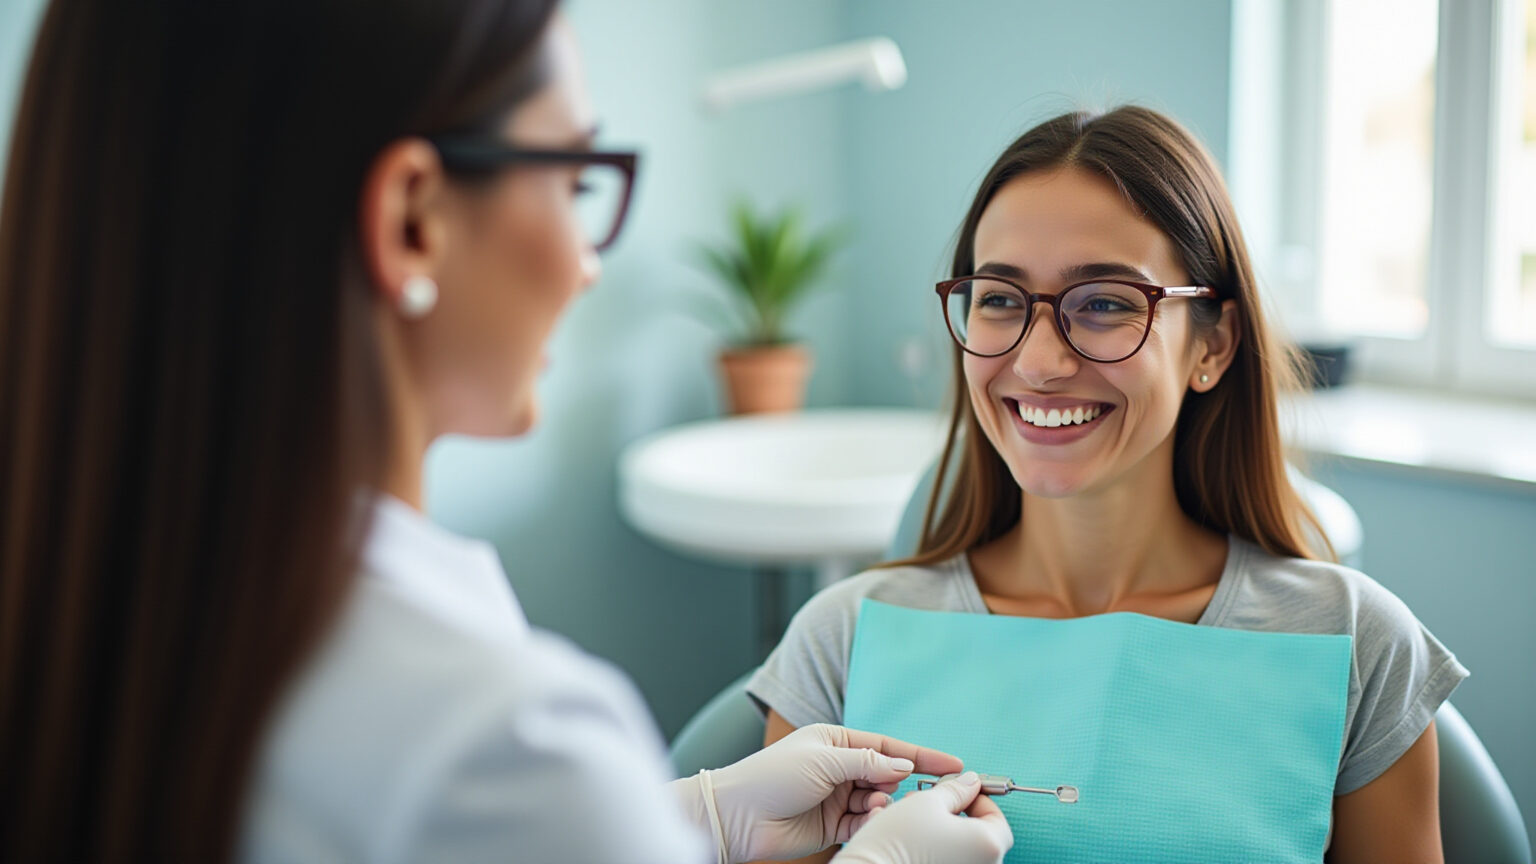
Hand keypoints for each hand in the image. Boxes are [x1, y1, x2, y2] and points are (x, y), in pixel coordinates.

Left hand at [677, 723, 963, 862]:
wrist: (738, 816)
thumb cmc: (772, 777)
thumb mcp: (824, 760)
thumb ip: (868, 762)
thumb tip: (905, 766)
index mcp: (836, 742)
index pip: (888, 747)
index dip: (922, 755)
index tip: (953, 764)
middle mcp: (839, 768)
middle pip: (887, 774)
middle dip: (903, 783)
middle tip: (916, 791)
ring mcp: (837, 797)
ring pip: (879, 801)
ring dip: (884, 804)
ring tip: (877, 806)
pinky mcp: (833, 825)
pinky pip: (865, 823)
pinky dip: (872, 822)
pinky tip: (870, 820)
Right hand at [833, 772, 1013, 863]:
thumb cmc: (898, 840)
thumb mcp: (927, 801)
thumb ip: (955, 789)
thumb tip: (970, 782)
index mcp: (988, 845)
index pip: (997, 818)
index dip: (977, 798)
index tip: (957, 790)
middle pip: (977, 835)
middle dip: (953, 813)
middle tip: (929, 801)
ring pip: (958, 849)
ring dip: (939, 829)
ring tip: (910, 818)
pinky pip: (944, 861)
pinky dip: (931, 849)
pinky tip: (907, 839)